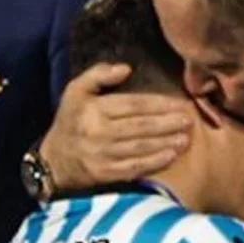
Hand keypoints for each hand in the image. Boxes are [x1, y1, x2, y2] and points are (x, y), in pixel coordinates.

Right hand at [41, 62, 191, 191]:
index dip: (159, 104)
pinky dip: (155, 162)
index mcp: (93, 109)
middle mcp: (98, 132)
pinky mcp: (106, 173)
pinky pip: (135, 167)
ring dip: (166, 143)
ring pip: (140, 147)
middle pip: (140, 127)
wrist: (55, 159)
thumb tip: (126, 68)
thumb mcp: (76, 91)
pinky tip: (171, 156)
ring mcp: (102, 155)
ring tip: (185, 138)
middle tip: (188, 121)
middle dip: (167, 124)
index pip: (133, 105)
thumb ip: (99, 74)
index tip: (179, 104)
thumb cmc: (72, 120)